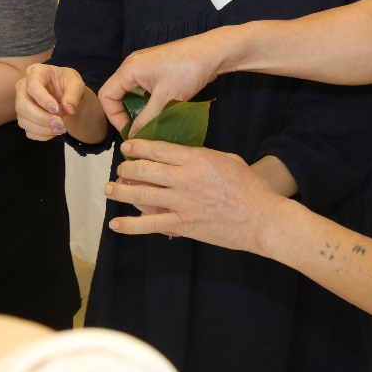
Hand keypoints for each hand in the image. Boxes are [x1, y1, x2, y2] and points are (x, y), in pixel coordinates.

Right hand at [16, 63, 85, 140]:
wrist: (66, 94)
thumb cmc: (68, 83)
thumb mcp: (76, 83)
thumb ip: (74, 93)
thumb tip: (69, 108)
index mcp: (35, 72)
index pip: (33, 85)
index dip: (43, 99)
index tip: (57, 109)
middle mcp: (23, 87)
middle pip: (22, 105)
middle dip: (41, 117)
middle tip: (60, 123)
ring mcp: (21, 103)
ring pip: (23, 120)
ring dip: (42, 128)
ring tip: (61, 129)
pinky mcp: (24, 118)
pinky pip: (28, 131)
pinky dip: (42, 135)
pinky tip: (54, 132)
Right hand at [99, 31, 226, 136]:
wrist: (213, 52)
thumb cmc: (188, 70)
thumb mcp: (165, 98)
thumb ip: (146, 119)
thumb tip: (133, 136)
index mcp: (129, 69)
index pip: (107, 95)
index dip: (113, 116)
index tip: (128, 130)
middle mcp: (133, 66)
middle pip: (118, 94)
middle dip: (126, 114)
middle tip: (139, 130)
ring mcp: (146, 67)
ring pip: (132, 93)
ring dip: (139, 109)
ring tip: (150, 124)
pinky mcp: (158, 70)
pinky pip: (144, 90)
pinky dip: (148, 103)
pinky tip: (159, 112)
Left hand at [106, 139, 286, 252]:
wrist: (261, 218)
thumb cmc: (249, 187)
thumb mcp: (227, 160)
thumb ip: (202, 156)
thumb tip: (183, 156)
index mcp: (197, 158)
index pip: (159, 149)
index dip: (138, 147)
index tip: (127, 147)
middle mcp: (185, 178)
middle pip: (145, 170)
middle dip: (127, 168)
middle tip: (119, 169)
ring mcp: (182, 203)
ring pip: (141, 195)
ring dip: (121, 192)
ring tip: (109, 189)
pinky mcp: (183, 225)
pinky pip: (150, 225)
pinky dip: (130, 225)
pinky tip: (116, 224)